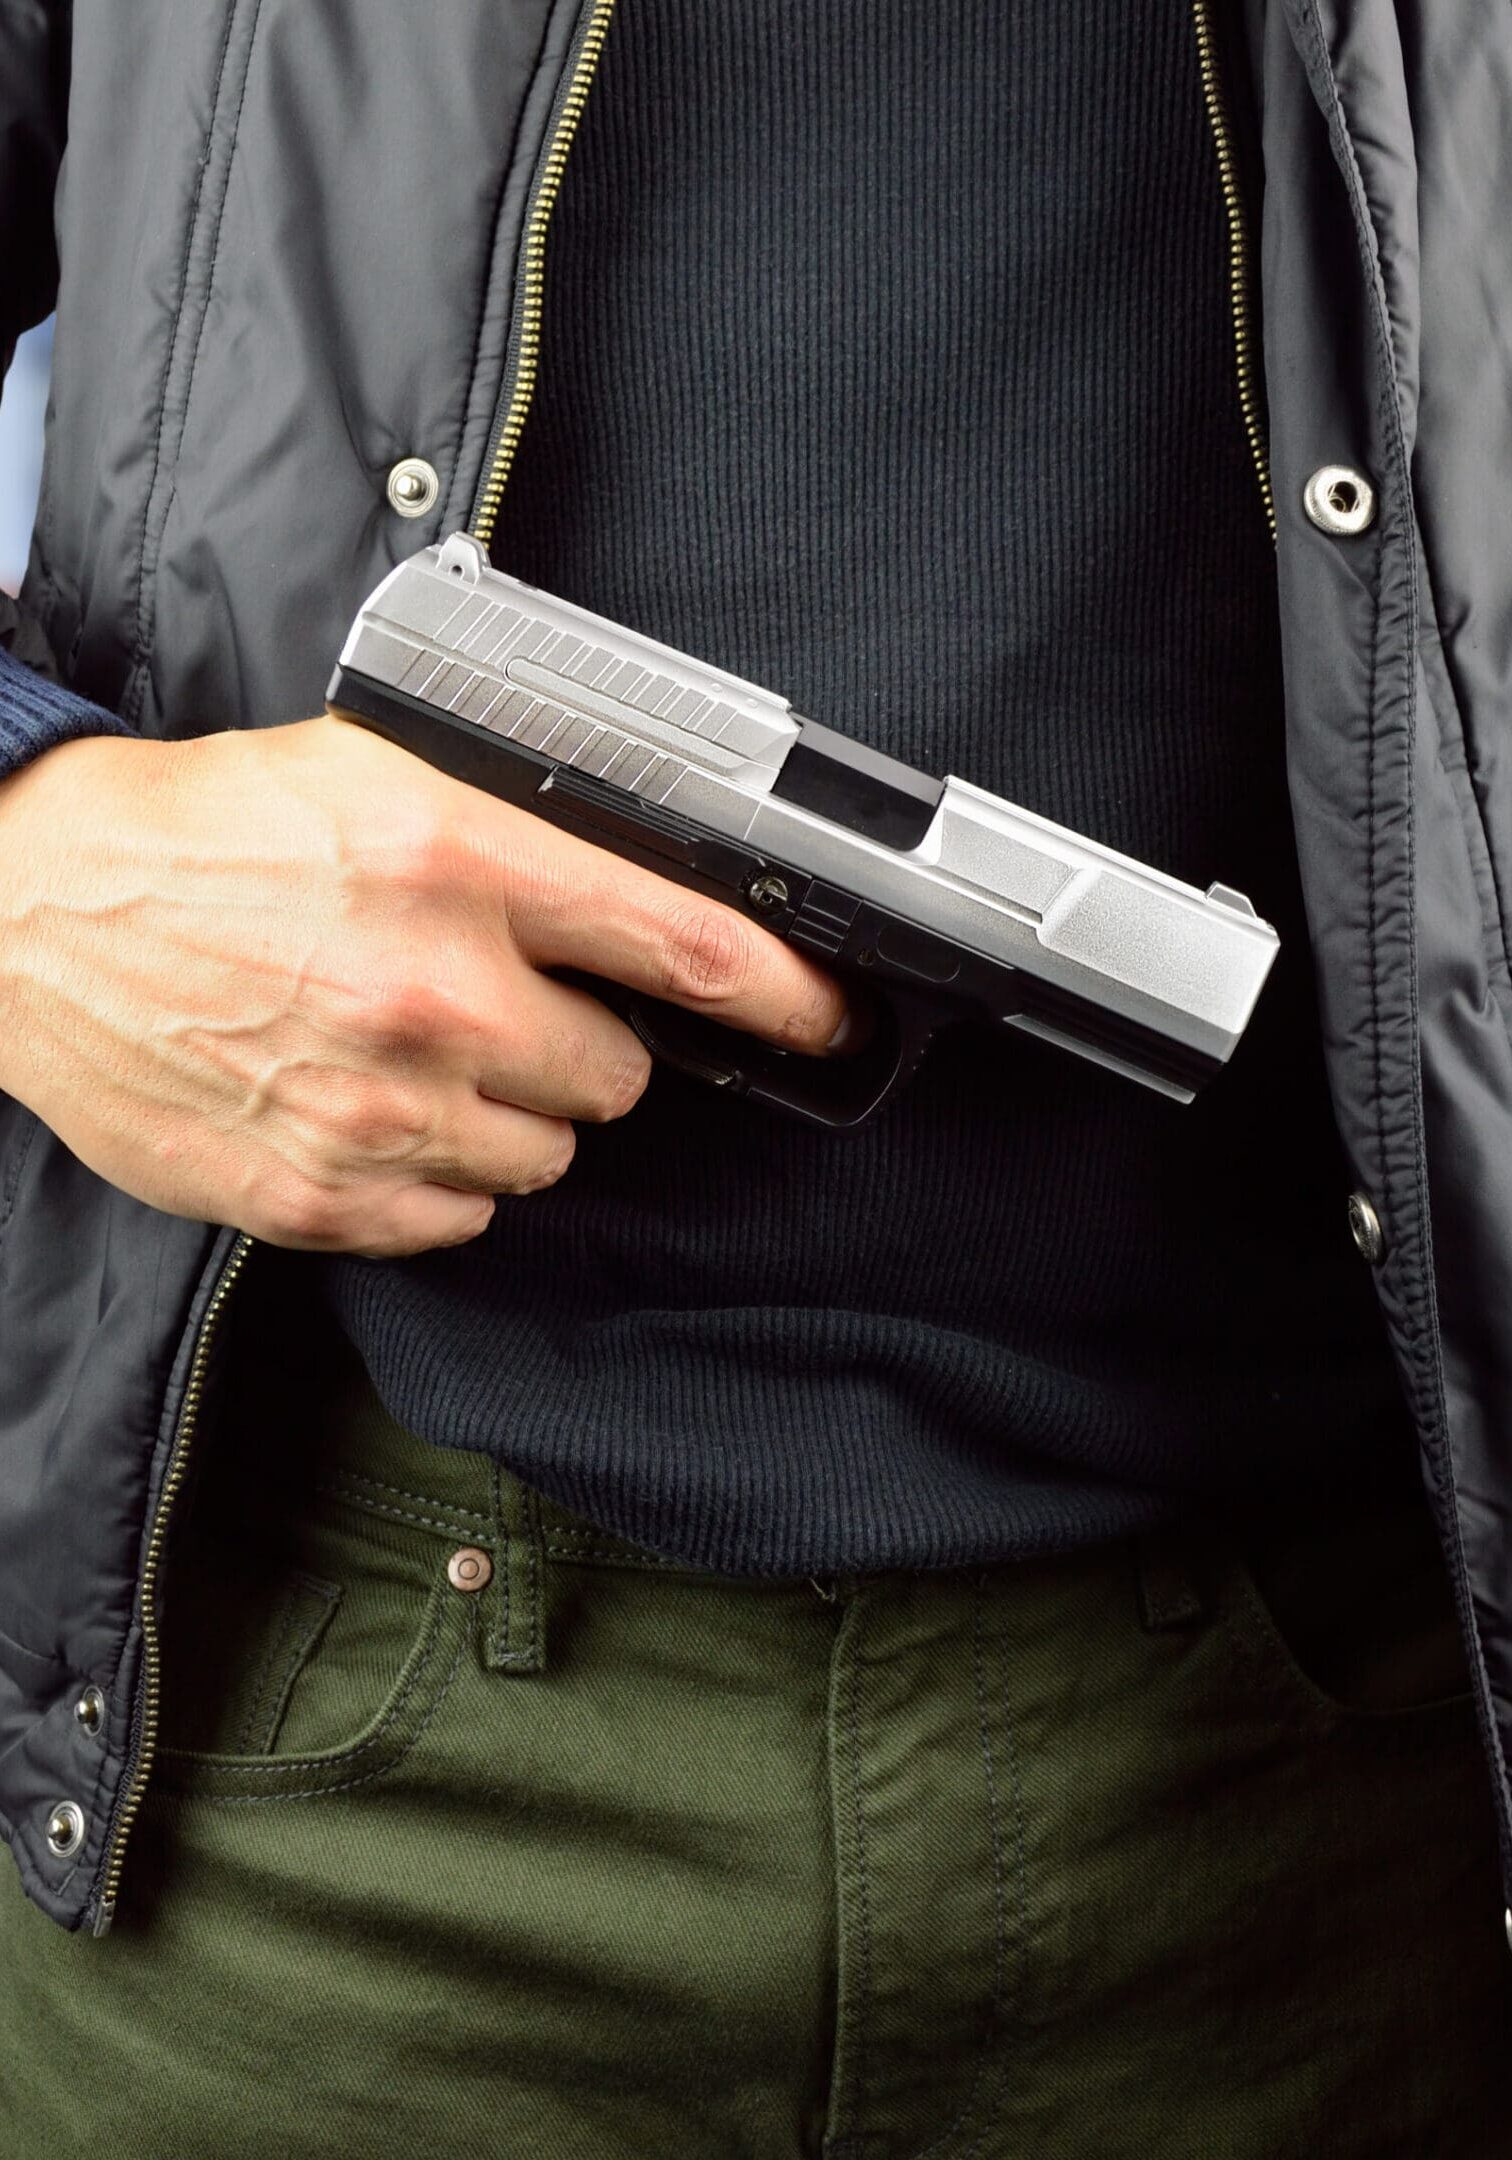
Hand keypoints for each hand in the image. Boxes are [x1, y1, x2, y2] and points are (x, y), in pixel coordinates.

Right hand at [0, 715, 851, 1255]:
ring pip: (544, 1157)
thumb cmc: (212, 836)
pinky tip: (366, 1106)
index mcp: (458, 863)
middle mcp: (432, 992)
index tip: (829, 1021)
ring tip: (408, 1050)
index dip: (785, 996)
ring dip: (504, 1114)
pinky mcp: (323, 1195)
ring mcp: (377, 1108)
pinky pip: (460, 1216)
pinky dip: (435, 1175)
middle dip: (577, 1046)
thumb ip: (524, 838)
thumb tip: (652, 902)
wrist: (36, 913)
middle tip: (489, 1001)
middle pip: (617, 1078)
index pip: (685, 950)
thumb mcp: (378, 774)